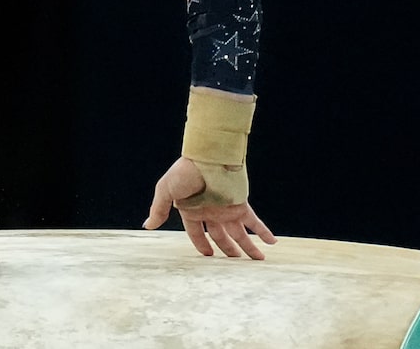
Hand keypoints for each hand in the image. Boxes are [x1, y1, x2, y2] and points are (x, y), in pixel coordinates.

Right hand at [142, 157, 275, 259]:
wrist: (208, 157)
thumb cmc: (184, 172)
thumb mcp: (166, 191)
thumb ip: (159, 209)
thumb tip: (147, 225)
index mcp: (192, 210)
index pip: (197, 233)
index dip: (201, 244)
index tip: (207, 256)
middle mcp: (211, 212)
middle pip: (221, 236)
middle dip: (229, 249)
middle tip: (236, 262)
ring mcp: (226, 209)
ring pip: (239, 233)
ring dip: (248, 246)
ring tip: (258, 259)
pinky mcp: (240, 205)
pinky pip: (254, 222)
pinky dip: (263, 232)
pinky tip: (272, 242)